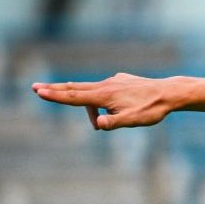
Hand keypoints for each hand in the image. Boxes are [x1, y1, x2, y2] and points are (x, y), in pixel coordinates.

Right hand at [33, 73, 175, 130]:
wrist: (169, 93)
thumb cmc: (151, 109)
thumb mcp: (133, 120)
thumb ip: (114, 122)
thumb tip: (98, 123)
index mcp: (104, 95)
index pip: (75, 97)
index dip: (55, 96)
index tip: (38, 91)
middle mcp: (106, 85)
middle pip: (75, 88)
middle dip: (55, 89)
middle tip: (35, 87)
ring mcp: (113, 81)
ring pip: (92, 92)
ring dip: (89, 106)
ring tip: (100, 122)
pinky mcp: (121, 80)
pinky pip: (105, 91)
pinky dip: (102, 100)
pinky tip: (119, 108)